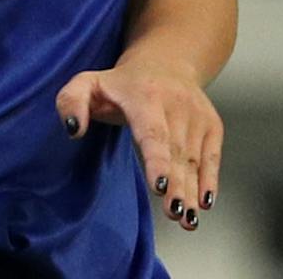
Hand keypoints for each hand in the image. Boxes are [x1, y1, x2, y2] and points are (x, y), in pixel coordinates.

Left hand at [56, 60, 223, 230]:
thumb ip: (70, 101)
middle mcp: (176, 103)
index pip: (153, 132)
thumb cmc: (120, 84)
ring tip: (187, 219)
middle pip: (176, 151)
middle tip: (174, 213)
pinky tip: (205, 202)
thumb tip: (73, 129)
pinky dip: (210, 179)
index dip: (158, 160)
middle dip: (178, 184)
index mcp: (145, 95)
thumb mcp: (86, 82)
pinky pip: (212, 155)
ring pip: (194, 158)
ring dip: (192, 189)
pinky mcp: (211, 123)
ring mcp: (197, 114)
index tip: (161, 187)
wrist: (166, 63)